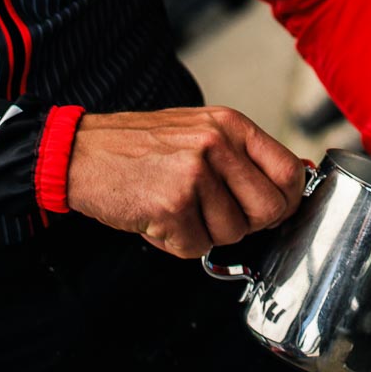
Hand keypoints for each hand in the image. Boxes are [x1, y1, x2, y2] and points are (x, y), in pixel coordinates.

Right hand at [63, 106, 308, 257]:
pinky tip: (158, 218)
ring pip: (232, 233)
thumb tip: (287, 188)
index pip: (289, 171)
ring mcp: (194, 174)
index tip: (272, 210)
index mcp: (229, 124)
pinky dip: (177, 243)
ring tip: (177, 208)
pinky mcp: (171, 205)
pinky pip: (196, 246)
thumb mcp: (198, 131)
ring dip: (205, 232)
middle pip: (268, 209)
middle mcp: (216, 144)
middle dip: (246, 223)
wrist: (81, 153)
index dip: (286, 201)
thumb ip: (240, 157)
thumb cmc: (140, 148)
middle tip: (215, 214)